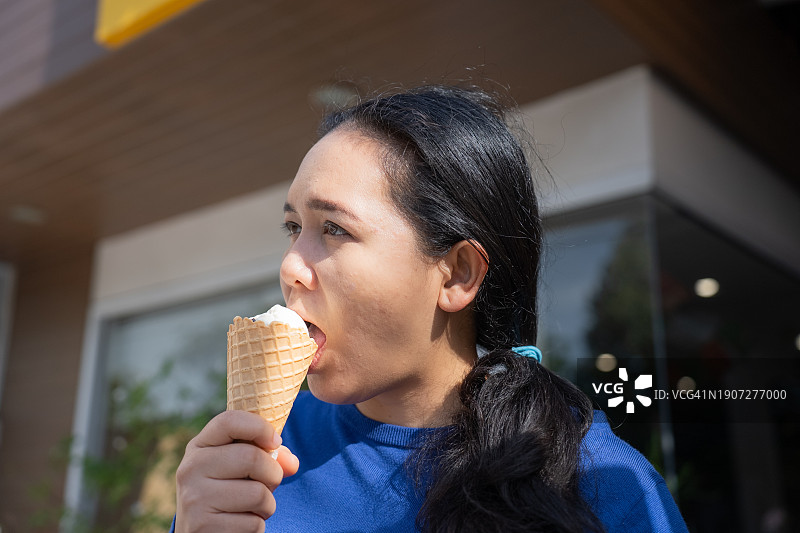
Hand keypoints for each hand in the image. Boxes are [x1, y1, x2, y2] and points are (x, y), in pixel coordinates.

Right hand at [175, 410, 299, 531]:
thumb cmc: (228, 493)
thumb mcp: (240, 469)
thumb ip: (268, 456)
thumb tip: (291, 463)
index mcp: (199, 447)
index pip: (229, 421)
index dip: (260, 427)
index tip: (275, 441)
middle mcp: (190, 469)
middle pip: (251, 458)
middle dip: (273, 474)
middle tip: (268, 484)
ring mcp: (194, 499)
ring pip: (257, 493)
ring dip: (267, 505)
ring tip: (252, 508)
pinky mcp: (203, 527)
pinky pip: (253, 523)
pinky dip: (256, 526)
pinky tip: (240, 525)